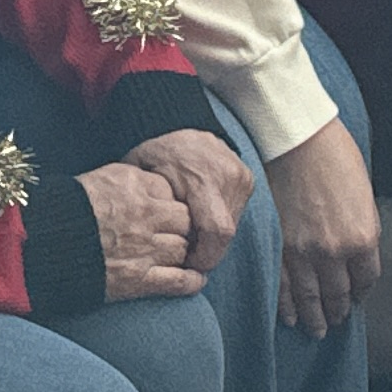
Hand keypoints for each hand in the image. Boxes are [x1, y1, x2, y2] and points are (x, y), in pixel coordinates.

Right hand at [81, 160, 207, 299]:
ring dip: (181, 252)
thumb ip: (134, 179)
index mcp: (137, 187)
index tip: (165, 211)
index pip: (174, 194)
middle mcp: (146, 216)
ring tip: (175, 254)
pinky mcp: (139, 280)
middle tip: (171, 233)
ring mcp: (144, 249)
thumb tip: (157, 183)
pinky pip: (179, 281)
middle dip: (180, 227)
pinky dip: (192, 282)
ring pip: (183, 249)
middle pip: (185, 221)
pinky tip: (197, 280)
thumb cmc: (68, 209)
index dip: (170, 204)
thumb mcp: (102, 178)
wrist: (42, 244)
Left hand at [124, 125, 254, 272]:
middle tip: (186, 253)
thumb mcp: (144, 181)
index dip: (205, 256)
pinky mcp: (248, 179)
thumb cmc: (155, 156)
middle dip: (207, 250)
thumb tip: (159, 249)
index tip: (187, 263)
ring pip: (232, 226)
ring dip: (213, 238)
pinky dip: (219, 223)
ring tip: (191, 231)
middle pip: (226, 233)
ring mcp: (242, 176)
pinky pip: (236, 213)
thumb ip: (154, 212)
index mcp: (203, 177)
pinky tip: (201, 218)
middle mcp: (229, 176)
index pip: (217, 231)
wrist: (177, 128)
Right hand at [265, 123, 382, 336]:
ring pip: (310, 298)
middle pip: (338, 294)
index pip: (366, 280)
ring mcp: (302, 253)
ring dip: (315, 317)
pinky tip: (291, 317)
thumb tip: (359, 255)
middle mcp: (333, 252)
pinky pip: (282, 288)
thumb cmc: (334, 158)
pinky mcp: (277, 249)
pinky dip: (287, 306)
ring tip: (317, 329)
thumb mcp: (364, 195)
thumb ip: (363, 229)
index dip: (361, 292)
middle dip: (339, 311)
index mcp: (362, 238)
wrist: (296, 140)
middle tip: (337, 321)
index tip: (357, 297)